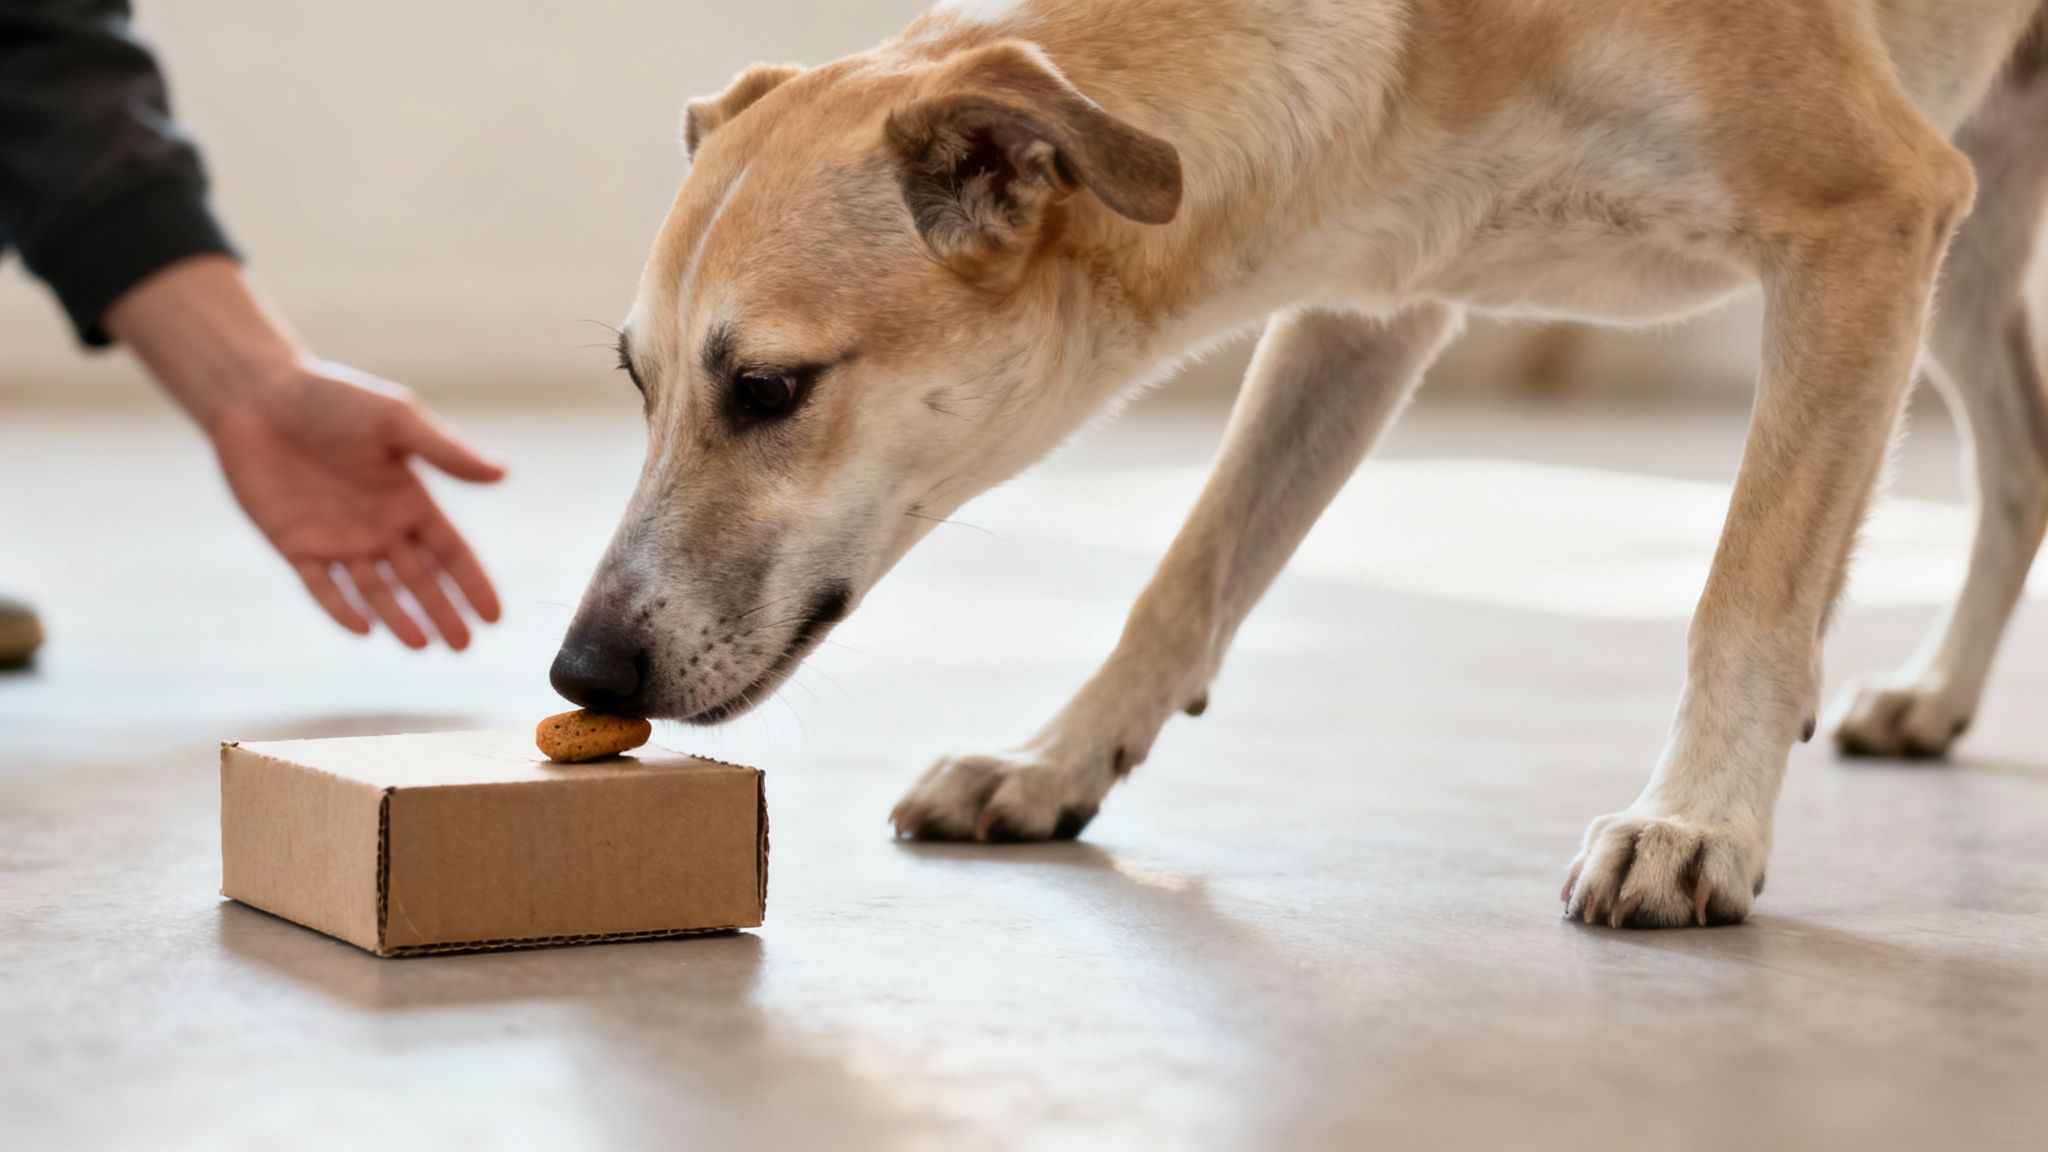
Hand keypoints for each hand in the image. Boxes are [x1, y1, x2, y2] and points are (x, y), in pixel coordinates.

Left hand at [103, 255, 506, 649]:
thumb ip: (445, 451)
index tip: (494, 616)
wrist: (260, 396)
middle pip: (419, 580)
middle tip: (463, 647)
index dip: (472, 583)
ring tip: (421, 646)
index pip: (450, 551)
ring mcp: (339, 540)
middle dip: (443, 613)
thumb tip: (503, 472)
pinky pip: (322, 587)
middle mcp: (380, 526)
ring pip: (375, 590)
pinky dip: (342, 609)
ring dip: (398, 618)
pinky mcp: (296, 546)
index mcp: (410, 499)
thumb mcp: (396, 420)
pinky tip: (365, 629)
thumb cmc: (334, 399)